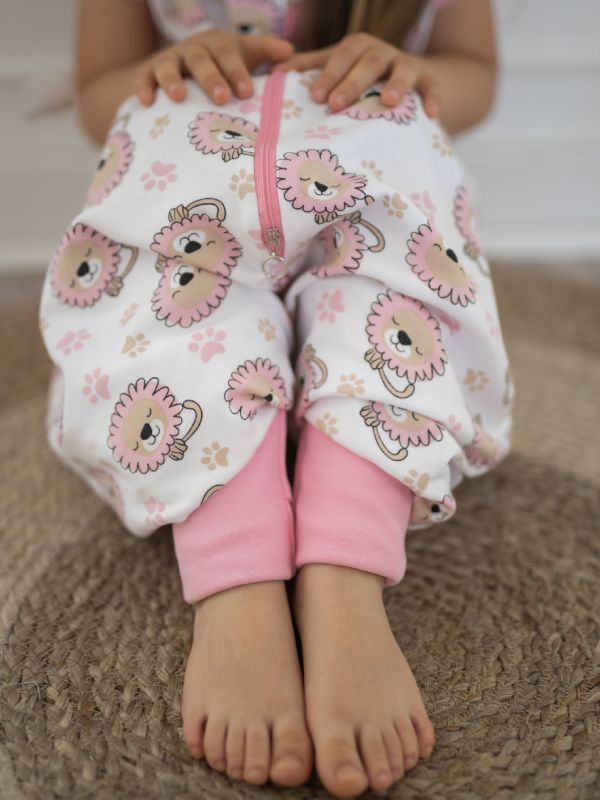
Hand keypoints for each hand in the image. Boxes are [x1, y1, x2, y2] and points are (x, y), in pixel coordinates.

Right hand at [133, 29, 293, 105]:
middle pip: (200, 59)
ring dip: (173, 79)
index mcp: (218, 45)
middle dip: (211, 78)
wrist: (184, 68)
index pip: (228, 54)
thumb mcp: (244, 56)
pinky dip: (143, 87)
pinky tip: (147, 102)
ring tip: (179, 97)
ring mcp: (169, 60)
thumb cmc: (223, 66)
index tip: (247, 92)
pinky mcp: (148, 73)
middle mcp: (193, 49)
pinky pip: (143, 78)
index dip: (237, 71)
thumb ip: (265, 53)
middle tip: (222, 98)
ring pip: (168, 65)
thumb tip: (290, 53)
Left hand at [272, 32, 440, 117]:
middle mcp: (383, 53)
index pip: (341, 56)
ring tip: (387, 101)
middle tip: (337, 105)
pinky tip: (433, 115)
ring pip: (404, 69)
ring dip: (396, 83)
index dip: (328, 74)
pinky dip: (434, 98)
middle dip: (353, 82)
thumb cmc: (358, 79)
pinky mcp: (429, 81)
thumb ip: (309, 70)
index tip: (315, 96)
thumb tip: (275, 72)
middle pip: (369, 61)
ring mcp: (407, 65)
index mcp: (358, 48)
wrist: (401, 80)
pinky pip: (433, 87)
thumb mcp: (335, 70)